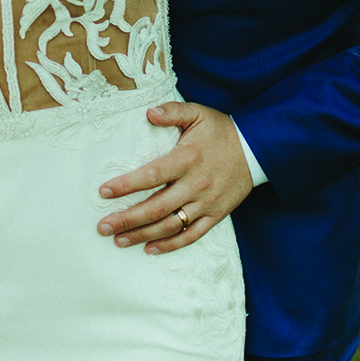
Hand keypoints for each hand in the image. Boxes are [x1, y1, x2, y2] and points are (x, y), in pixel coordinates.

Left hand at [97, 102, 252, 252]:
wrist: (257, 149)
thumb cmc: (221, 130)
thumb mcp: (198, 113)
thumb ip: (173, 111)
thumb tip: (149, 113)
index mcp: (187, 159)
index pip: (151, 175)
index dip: (126, 185)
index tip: (103, 192)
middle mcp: (195, 185)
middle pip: (156, 208)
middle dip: (127, 219)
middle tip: (102, 226)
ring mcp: (206, 203)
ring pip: (170, 226)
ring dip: (142, 235)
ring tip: (119, 240)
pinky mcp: (215, 215)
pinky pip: (191, 236)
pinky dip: (170, 245)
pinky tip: (149, 249)